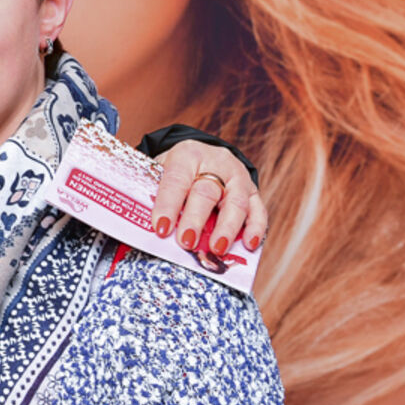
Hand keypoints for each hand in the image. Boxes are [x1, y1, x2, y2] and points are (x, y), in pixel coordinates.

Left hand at [150, 140, 266, 258]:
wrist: (202, 158)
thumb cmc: (177, 172)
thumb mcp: (159, 174)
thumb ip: (153, 197)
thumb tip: (145, 234)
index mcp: (186, 156)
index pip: (177, 180)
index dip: (168, 205)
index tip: (161, 228)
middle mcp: (216, 163)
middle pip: (207, 193)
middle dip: (195, 219)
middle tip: (186, 242)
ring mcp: (238, 178)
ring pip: (236, 203)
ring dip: (226, 229)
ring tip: (216, 249)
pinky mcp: (253, 192)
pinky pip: (258, 211)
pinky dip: (255, 229)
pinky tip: (249, 245)